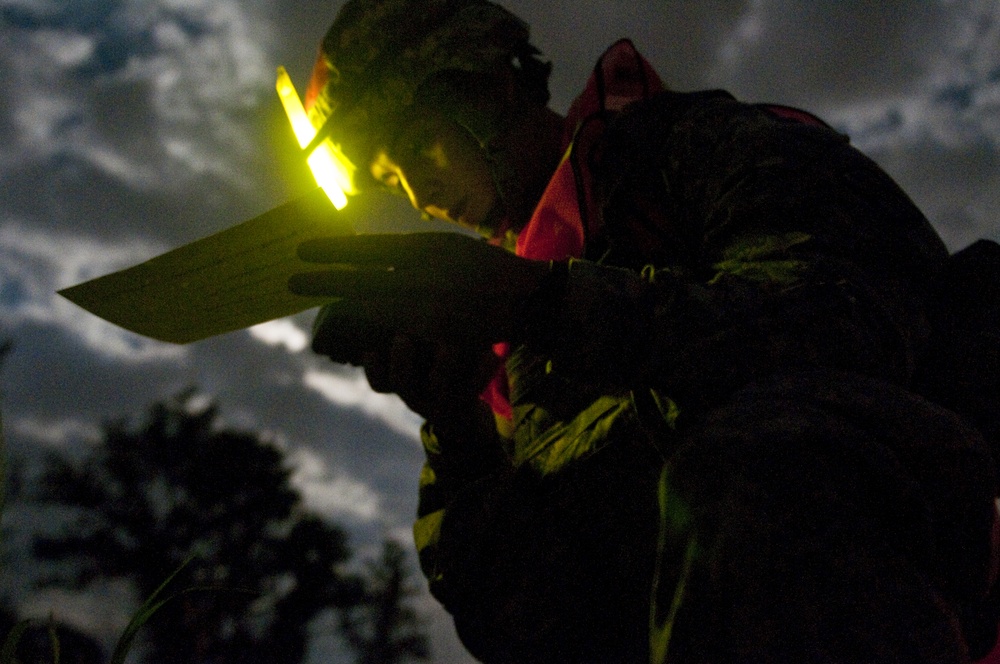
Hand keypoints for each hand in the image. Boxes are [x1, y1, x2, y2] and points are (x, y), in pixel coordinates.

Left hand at [288, 232, 550, 345]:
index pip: (368, 248)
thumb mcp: (450, 246)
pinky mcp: (436, 333)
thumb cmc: (488, 269)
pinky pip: (395, 334)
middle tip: (289, 281)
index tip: (301, 250)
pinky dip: (370, 334)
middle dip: (323, 280)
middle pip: (360, 277)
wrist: (528, 298)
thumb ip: (415, 249)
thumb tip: (380, 252)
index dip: (332, 249)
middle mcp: (422, 273)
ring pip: (372, 307)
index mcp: (424, 248)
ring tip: (313, 306)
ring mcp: (428, 305)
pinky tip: (349, 334)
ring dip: (340, 307)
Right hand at [310, 302, 501, 421]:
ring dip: (443, 365)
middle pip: (402, 384)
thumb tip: (391, 281)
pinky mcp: (468, 400)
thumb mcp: (415, 357)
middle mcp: (416, 395)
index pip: (379, 381)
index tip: (370, 349)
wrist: (459, 413)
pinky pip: (476, 388)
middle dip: (401, 362)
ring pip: (438, 387)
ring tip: (449, 346)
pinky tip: (493, 352)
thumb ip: (404, 329)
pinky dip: (484, 370)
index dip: (373, 368)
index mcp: (400, 382)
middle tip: (403, 339)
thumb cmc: (431, 372)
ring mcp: (442, 401)